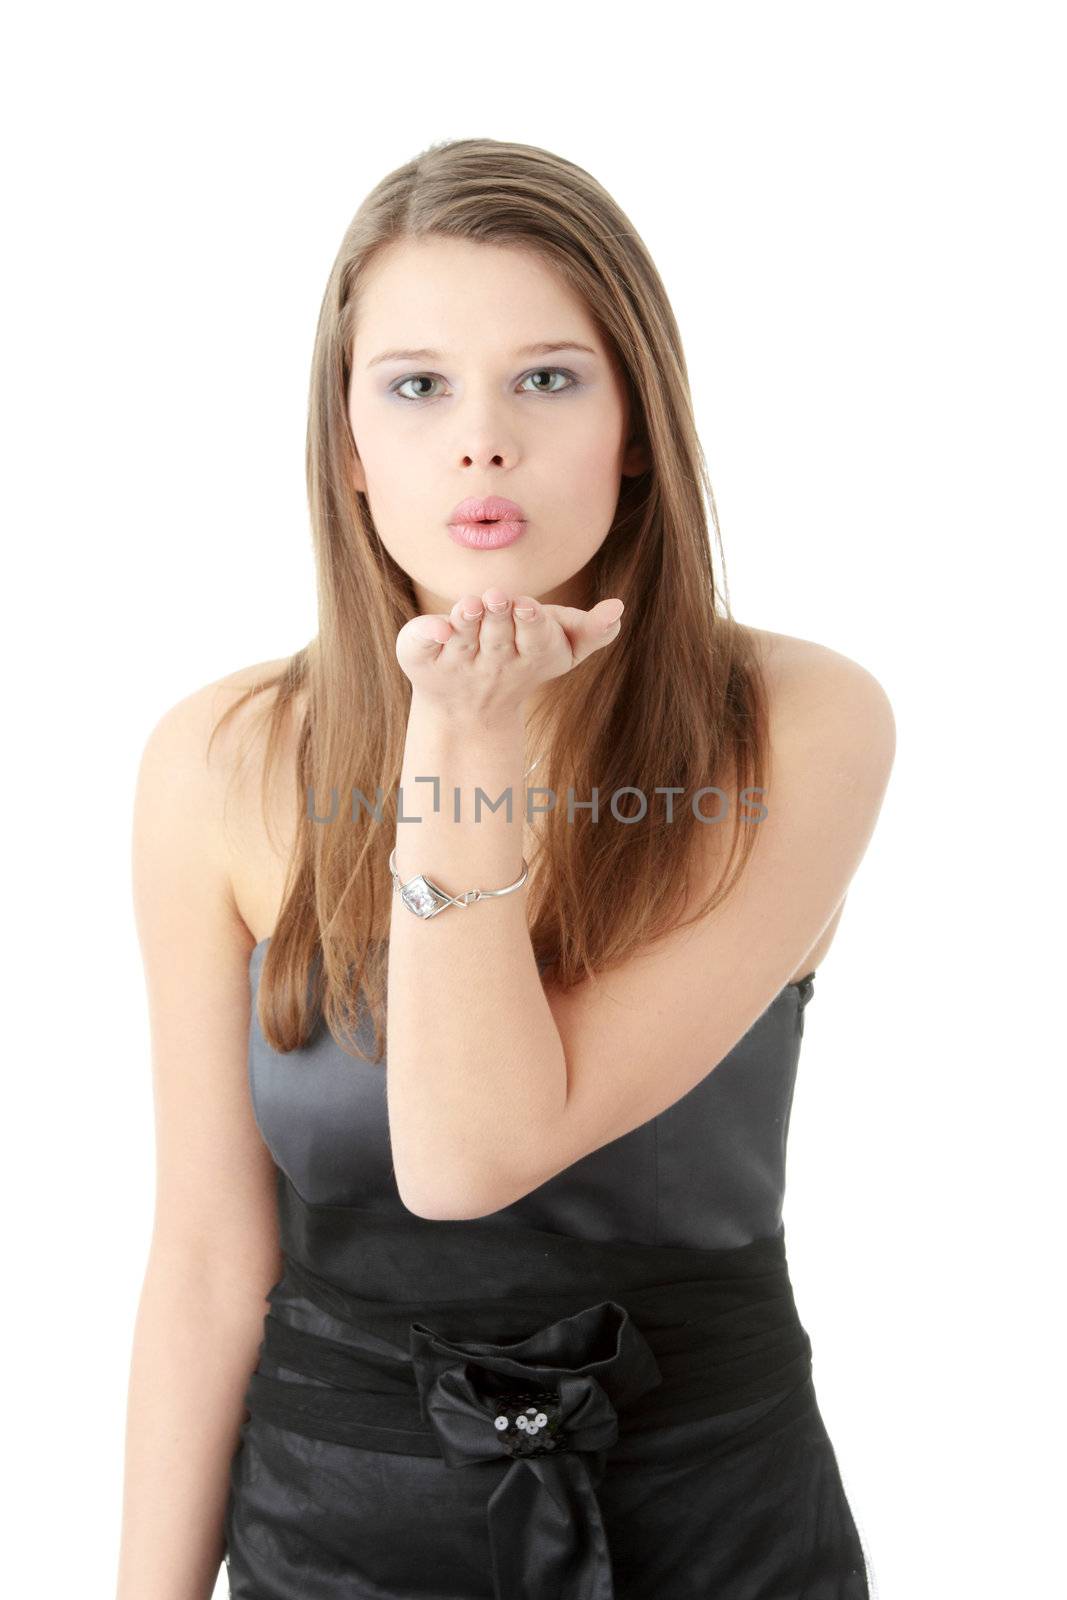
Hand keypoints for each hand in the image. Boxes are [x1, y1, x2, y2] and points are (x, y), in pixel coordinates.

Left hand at [396, 586, 625, 719]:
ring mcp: (457, 661)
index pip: (536, 640)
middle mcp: (493, 662)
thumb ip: (592, 631)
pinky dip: (426, 634)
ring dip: (467, 619)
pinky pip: (420, 645)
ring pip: (463, 638)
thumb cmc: (520, 658)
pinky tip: (434, 628)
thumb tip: (619, 607)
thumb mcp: (561, 647)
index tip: (527, 606)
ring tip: (472, 602)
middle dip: (499, 616)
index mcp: (528, 656)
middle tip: (497, 595)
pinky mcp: (422, 658)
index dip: (532, 622)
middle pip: (499, 638)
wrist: (465, 711)